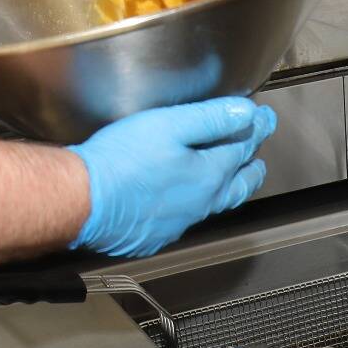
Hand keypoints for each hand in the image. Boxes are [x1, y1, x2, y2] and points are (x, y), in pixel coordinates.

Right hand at [67, 97, 276, 257]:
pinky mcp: (155, 235)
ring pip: (214, 205)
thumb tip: (246, 112)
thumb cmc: (121, 161)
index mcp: (208, 174)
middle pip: (237, 185)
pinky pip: (185, 220)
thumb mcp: (168, 125)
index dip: (255, 129)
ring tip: (230, 181)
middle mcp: (200, 203)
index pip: (242, 148)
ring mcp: (178, 222)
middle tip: (258, 159)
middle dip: (251, 168)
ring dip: (226, 189)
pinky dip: (194, 207)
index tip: (264, 119)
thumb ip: (210, 118)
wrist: (83, 201)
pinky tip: (183, 201)